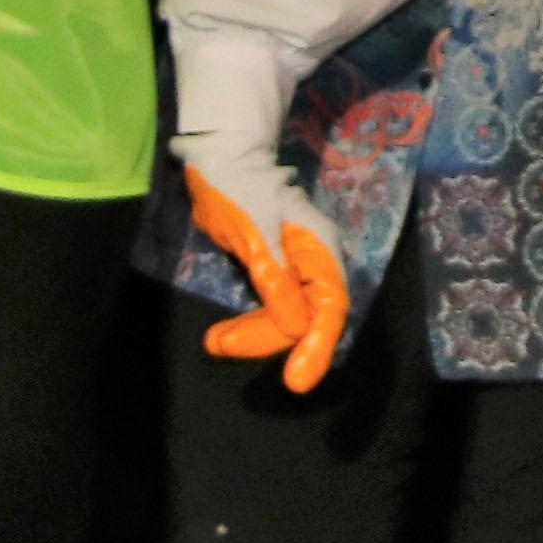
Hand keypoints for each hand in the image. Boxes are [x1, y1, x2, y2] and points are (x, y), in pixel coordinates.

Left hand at [181, 151, 351, 394]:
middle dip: (267, 338)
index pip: (329, 308)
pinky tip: (222, 335)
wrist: (220, 159)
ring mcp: (294, 269)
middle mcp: (313, 263)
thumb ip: (275, 279)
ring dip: (254, 335)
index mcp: (318, 250)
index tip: (297, 382)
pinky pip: (271, 309)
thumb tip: (296, 326)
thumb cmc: (237, 189)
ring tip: (214, 341)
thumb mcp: (253, 234)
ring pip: (286, 319)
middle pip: (305, 319)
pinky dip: (250, 325)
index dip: (317, 347)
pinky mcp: (273, 273)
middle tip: (220, 344)